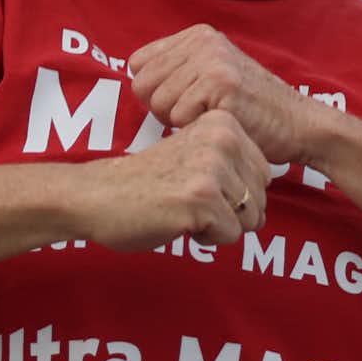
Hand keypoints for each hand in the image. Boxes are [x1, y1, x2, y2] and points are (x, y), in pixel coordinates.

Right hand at [80, 109, 270, 250]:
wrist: (96, 194)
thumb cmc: (146, 182)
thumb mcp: (197, 158)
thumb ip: (234, 171)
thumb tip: (263, 214)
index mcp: (224, 123)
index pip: (264, 174)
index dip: (233, 193)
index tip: (195, 183)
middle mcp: (223, 138)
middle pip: (260, 199)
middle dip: (229, 212)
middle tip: (187, 199)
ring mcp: (213, 168)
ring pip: (248, 220)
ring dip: (216, 225)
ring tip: (182, 207)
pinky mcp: (201, 198)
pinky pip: (229, 235)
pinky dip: (205, 237)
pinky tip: (176, 219)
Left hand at [129, 24, 326, 166]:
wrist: (299, 124)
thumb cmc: (252, 109)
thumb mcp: (214, 75)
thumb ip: (178, 70)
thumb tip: (135, 79)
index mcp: (198, 35)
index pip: (139, 64)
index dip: (154, 91)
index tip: (181, 102)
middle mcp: (203, 41)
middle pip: (142, 84)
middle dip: (161, 109)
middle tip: (195, 115)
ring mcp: (212, 60)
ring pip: (158, 103)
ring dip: (179, 122)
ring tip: (209, 118)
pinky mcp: (220, 85)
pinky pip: (178, 117)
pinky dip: (194, 130)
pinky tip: (220, 124)